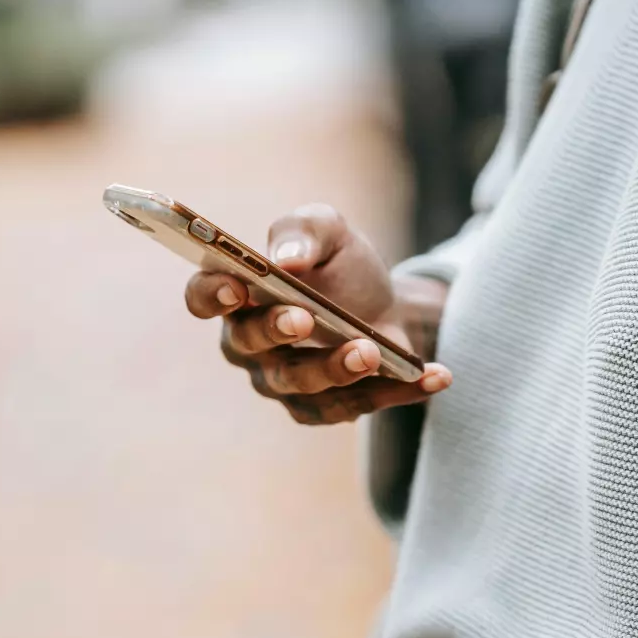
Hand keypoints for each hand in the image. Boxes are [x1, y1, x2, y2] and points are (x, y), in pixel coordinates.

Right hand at [184, 204, 451, 425]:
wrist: (384, 304)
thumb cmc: (339, 265)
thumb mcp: (328, 230)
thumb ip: (304, 231)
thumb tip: (287, 258)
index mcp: (236, 293)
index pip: (203, 297)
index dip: (212, 295)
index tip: (236, 287)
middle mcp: (248, 344)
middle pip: (248, 345)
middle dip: (275, 331)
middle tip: (304, 318)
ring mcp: (283, 381)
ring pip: (299, 385)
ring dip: (334, 369)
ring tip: (370, 350)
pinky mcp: (323, 408)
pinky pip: (352, 406)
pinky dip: (396, 391)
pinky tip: (434, 376)